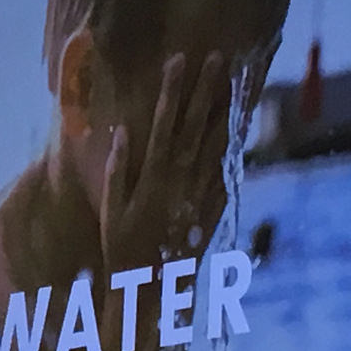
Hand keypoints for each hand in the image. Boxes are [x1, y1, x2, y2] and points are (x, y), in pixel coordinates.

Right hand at [99, 50, 230, 273]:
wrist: (151, 291)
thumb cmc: (122, 251)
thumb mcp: (111, 211)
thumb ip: (117, 170)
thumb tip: (124, 132)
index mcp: (151, 178)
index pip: (164, 123)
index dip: (171, 91)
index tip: (178, 61)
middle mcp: (179, 183)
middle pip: (195, 127)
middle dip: (205, 91)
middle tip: (217, 60)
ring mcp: (199, 197)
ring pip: (215, 147)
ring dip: (223, 113)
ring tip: (233, 85)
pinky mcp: (212, 212)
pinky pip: (225, 174)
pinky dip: (232, 151)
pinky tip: (239, 129)